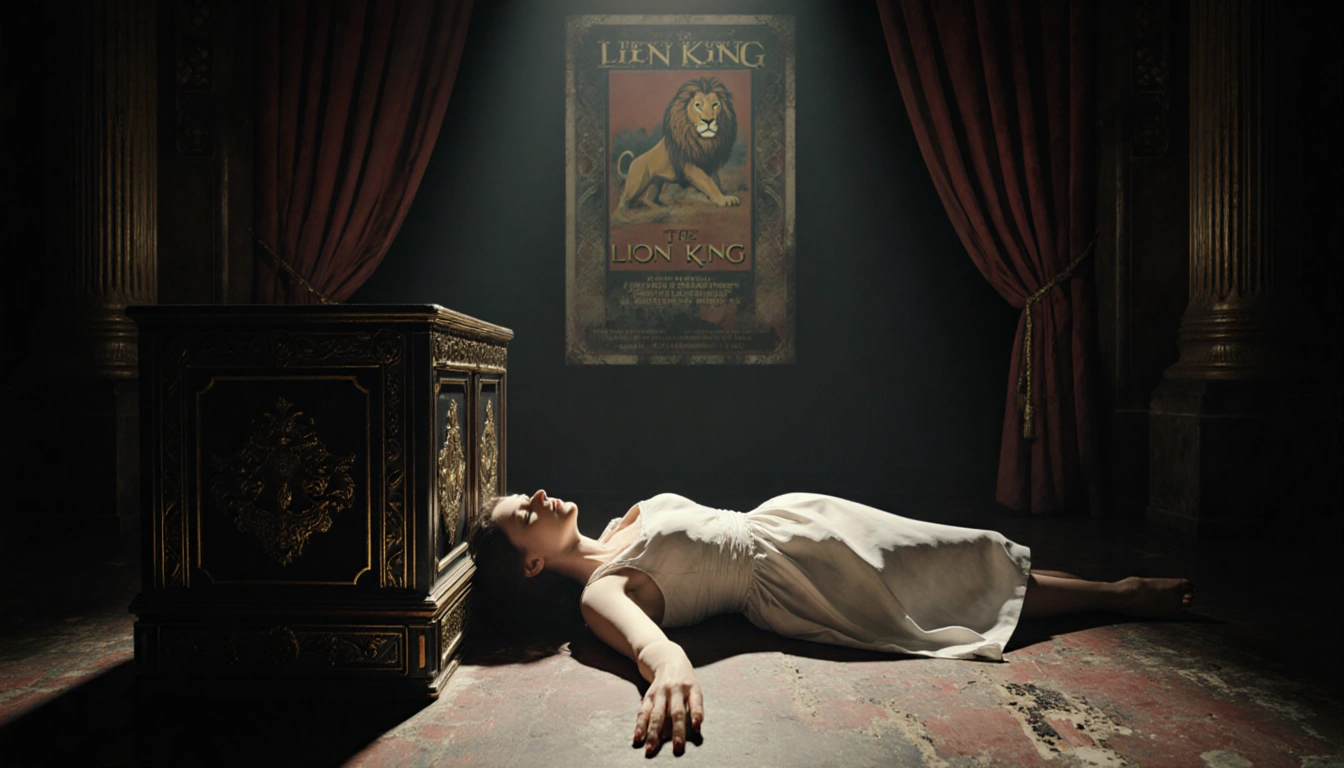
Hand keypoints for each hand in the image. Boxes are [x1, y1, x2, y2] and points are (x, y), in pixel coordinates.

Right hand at [633, 640, 703, 755]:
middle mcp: (676, 689)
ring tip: (651, 748)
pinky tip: (637, 737)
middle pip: (676, 712)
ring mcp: (661, 691)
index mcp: (691, 686)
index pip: (696, 701)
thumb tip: (696, 728)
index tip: (696, 727)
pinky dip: (640, 725)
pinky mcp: (649, 695)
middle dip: (677, 732)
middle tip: (678, 748)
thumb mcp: (694, 686)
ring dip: (654, 733)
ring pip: (657, 714)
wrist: (665, 656)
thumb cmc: (684, 678)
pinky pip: (644, 711)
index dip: (696, 714)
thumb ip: (695, 706)